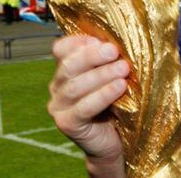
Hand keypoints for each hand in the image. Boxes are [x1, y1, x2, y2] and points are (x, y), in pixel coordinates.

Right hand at [48, 36, 130, 177]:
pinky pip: (83, 107)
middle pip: (69, 66)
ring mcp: (59, 106)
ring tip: (123, 69)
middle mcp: (57, 87)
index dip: (78, 42)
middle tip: (114, 51)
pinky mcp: (66, 124)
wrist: (115, 141)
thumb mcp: (112, 77)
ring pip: (75, 86)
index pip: (61, 49)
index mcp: (66, 71)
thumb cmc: (117, 104)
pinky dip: (103, 95)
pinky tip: (119, 87)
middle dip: (93, 56)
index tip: (99, 39)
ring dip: (101, 75)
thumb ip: (109, 61)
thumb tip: (117, 41)